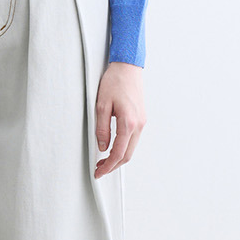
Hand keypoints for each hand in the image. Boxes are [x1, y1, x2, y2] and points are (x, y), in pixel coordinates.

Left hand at [94, 61, 145, 176]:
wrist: (128, 67)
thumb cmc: (114, 82)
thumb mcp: (101, 105)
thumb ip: (102, 129)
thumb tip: (102, 146)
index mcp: (128, 123)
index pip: (118, 153)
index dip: (108, 166)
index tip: (98, 172)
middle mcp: (138, 125)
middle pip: (127, 155)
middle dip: (113, 166)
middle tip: (99, 169)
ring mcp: (142, 122)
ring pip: (131, 148)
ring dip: (118, 157)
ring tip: (104, 160)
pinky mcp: (141, 119)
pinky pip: (133, 139)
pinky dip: (124, 148)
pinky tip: (113, 147)